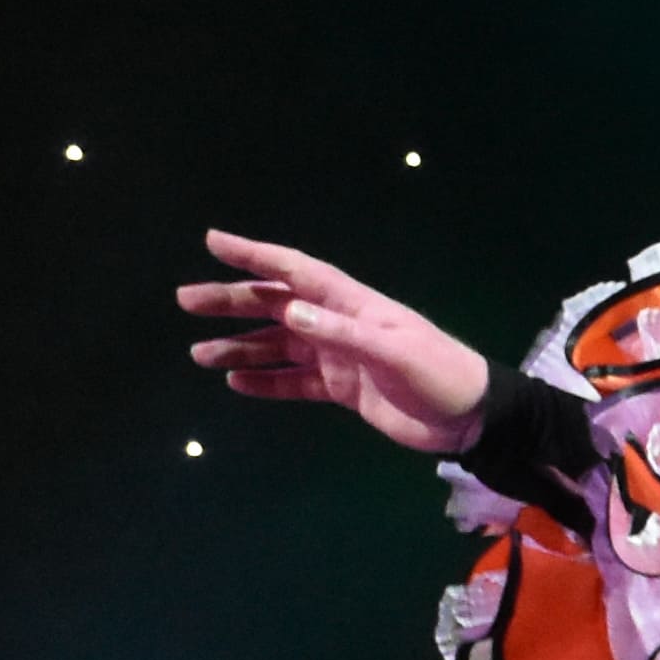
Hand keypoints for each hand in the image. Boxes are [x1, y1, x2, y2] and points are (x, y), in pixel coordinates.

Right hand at [181, 232, 493, 454]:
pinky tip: (236, 383)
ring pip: (278, 345)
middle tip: (187, 301)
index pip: (294, 270)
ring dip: (239, 348)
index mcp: (351, 302)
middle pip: (274, 305)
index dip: (254, 255)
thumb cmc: (440, 374)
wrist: (472, 418)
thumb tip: (289, 311)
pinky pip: (295, 382)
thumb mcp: (393, 352)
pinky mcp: (343, 389)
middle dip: (231, 302)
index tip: (213, 241)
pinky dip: (266, 382)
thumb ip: (342, 333)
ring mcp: (338, 355)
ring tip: (200, 355)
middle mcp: (338, 323)